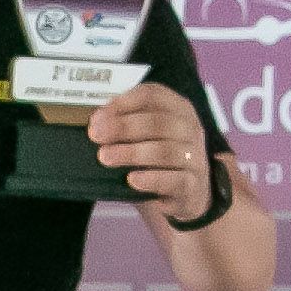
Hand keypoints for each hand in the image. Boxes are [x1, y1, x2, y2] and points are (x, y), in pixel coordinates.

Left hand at [88, 81, 224, 225]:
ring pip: (165, 151)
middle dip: (123, 127)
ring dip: (131, 153)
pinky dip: (152, 179)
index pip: (153, 95)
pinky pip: (174, 181)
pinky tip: (132, 180)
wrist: (187, 194)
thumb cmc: (160, 160)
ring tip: (105, 157)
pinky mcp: (193, 185)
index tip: (98, 116)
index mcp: (179, 109)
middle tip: (96, 135)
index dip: (124, 103)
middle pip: (158, 122)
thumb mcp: (146, 136)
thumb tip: (98, 121)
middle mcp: (190, 129)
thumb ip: (126, 124)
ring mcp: (195, 157)